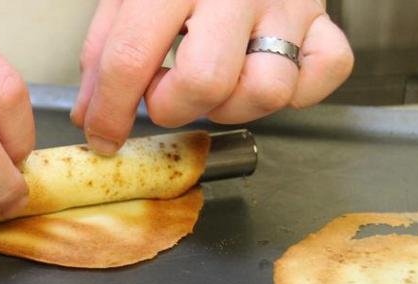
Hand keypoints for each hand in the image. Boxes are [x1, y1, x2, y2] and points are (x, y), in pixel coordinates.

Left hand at [71, 0, 352, 154]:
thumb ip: (104, 52)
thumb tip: (91, 116)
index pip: (131, 59)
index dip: (110, 112)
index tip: (104, 137)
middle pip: (205, 82)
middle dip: (175, 106)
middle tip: (167, 93)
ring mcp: (285, 3)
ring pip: (267, 90)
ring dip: (233, 106)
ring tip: (217, 83)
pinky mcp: (323, 18)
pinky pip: (326, 72)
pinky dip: (298, 90)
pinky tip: (262, 72)